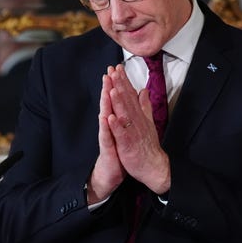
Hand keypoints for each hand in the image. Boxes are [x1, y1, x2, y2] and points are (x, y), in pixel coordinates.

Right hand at [87, 66, 125, 204]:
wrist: (111, 173)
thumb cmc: (119, 151)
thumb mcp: (125, 130)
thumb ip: (130, 112)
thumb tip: (136, 97)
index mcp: (115, 121)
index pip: (116, 100)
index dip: (117, 84)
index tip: (117, 68)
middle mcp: (109, 126)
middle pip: (108, 104)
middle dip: (108, 88)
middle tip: (108, 73)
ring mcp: (107, 136)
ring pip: (105, 116)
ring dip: (105, 103)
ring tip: (106, 89)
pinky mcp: (107, 148)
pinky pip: (106, 136)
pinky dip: (107, 126)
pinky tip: (106, 117)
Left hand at [106, 64, 170, 194]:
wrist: (153, 166)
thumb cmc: (148, 144)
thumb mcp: (148, 121)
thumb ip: (144, 105)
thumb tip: (143, 90)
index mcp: (139, 115)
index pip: (130, 94)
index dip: (124, 81)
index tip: (118, 68)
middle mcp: (136, 121)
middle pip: (127, 100)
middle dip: (120, 85)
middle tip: (113, 71)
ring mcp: (132, 132)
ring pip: (125, 114)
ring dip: (119, 102)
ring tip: (112, 88)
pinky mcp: (128, 144)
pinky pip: (122, 134)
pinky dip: (116, 126)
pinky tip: (110, 117)